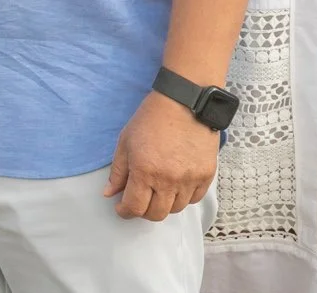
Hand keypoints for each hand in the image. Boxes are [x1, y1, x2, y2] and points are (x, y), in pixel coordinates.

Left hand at [104, 91, 218, 221]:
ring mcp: (189, 179)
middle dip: (144, 210)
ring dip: (165, 203)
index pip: (134, 208)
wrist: (185, 101)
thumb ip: (117, 171)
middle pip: (156, 214)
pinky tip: (177, 184)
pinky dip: (184, 196)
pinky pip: (195, 199)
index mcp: (144, 171)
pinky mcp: (206, 175)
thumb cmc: (151, 118)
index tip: (122, 207)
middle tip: (140, 199)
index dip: (125, 212)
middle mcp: (168, 180)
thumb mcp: (126, 141)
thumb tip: (109, 194)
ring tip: (159, 189)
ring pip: (176, 209)